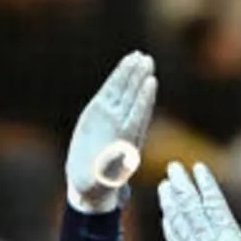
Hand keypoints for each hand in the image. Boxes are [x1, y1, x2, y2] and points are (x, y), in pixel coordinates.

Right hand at [65, 51, 157, 213]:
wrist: (89, 181)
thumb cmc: (97, 184)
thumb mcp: (104, 180)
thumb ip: (111, 170)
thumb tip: (122, 165)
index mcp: (125, 141)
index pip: (138, 115)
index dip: (144, 100)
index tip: (151, 83)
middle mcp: (121, 125)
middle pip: (132, 98)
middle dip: (139, 79)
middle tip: (147, 60)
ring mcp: (111, 116)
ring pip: (123, 91)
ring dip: (131, 73)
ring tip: (140, 56)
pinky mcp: (99, 111)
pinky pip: (111, 91)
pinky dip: (118, 77)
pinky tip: (126, 64)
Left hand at [159, 161, 240, 240]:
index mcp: (231, 238)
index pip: (214, 204)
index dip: (206, 184)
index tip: (198, 168)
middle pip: (192, 209)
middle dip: (182, 186)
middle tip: (173, 167)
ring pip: (180, 224)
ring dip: (172, 203)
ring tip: (165, 186)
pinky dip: (170, 229)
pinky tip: (166, 216)